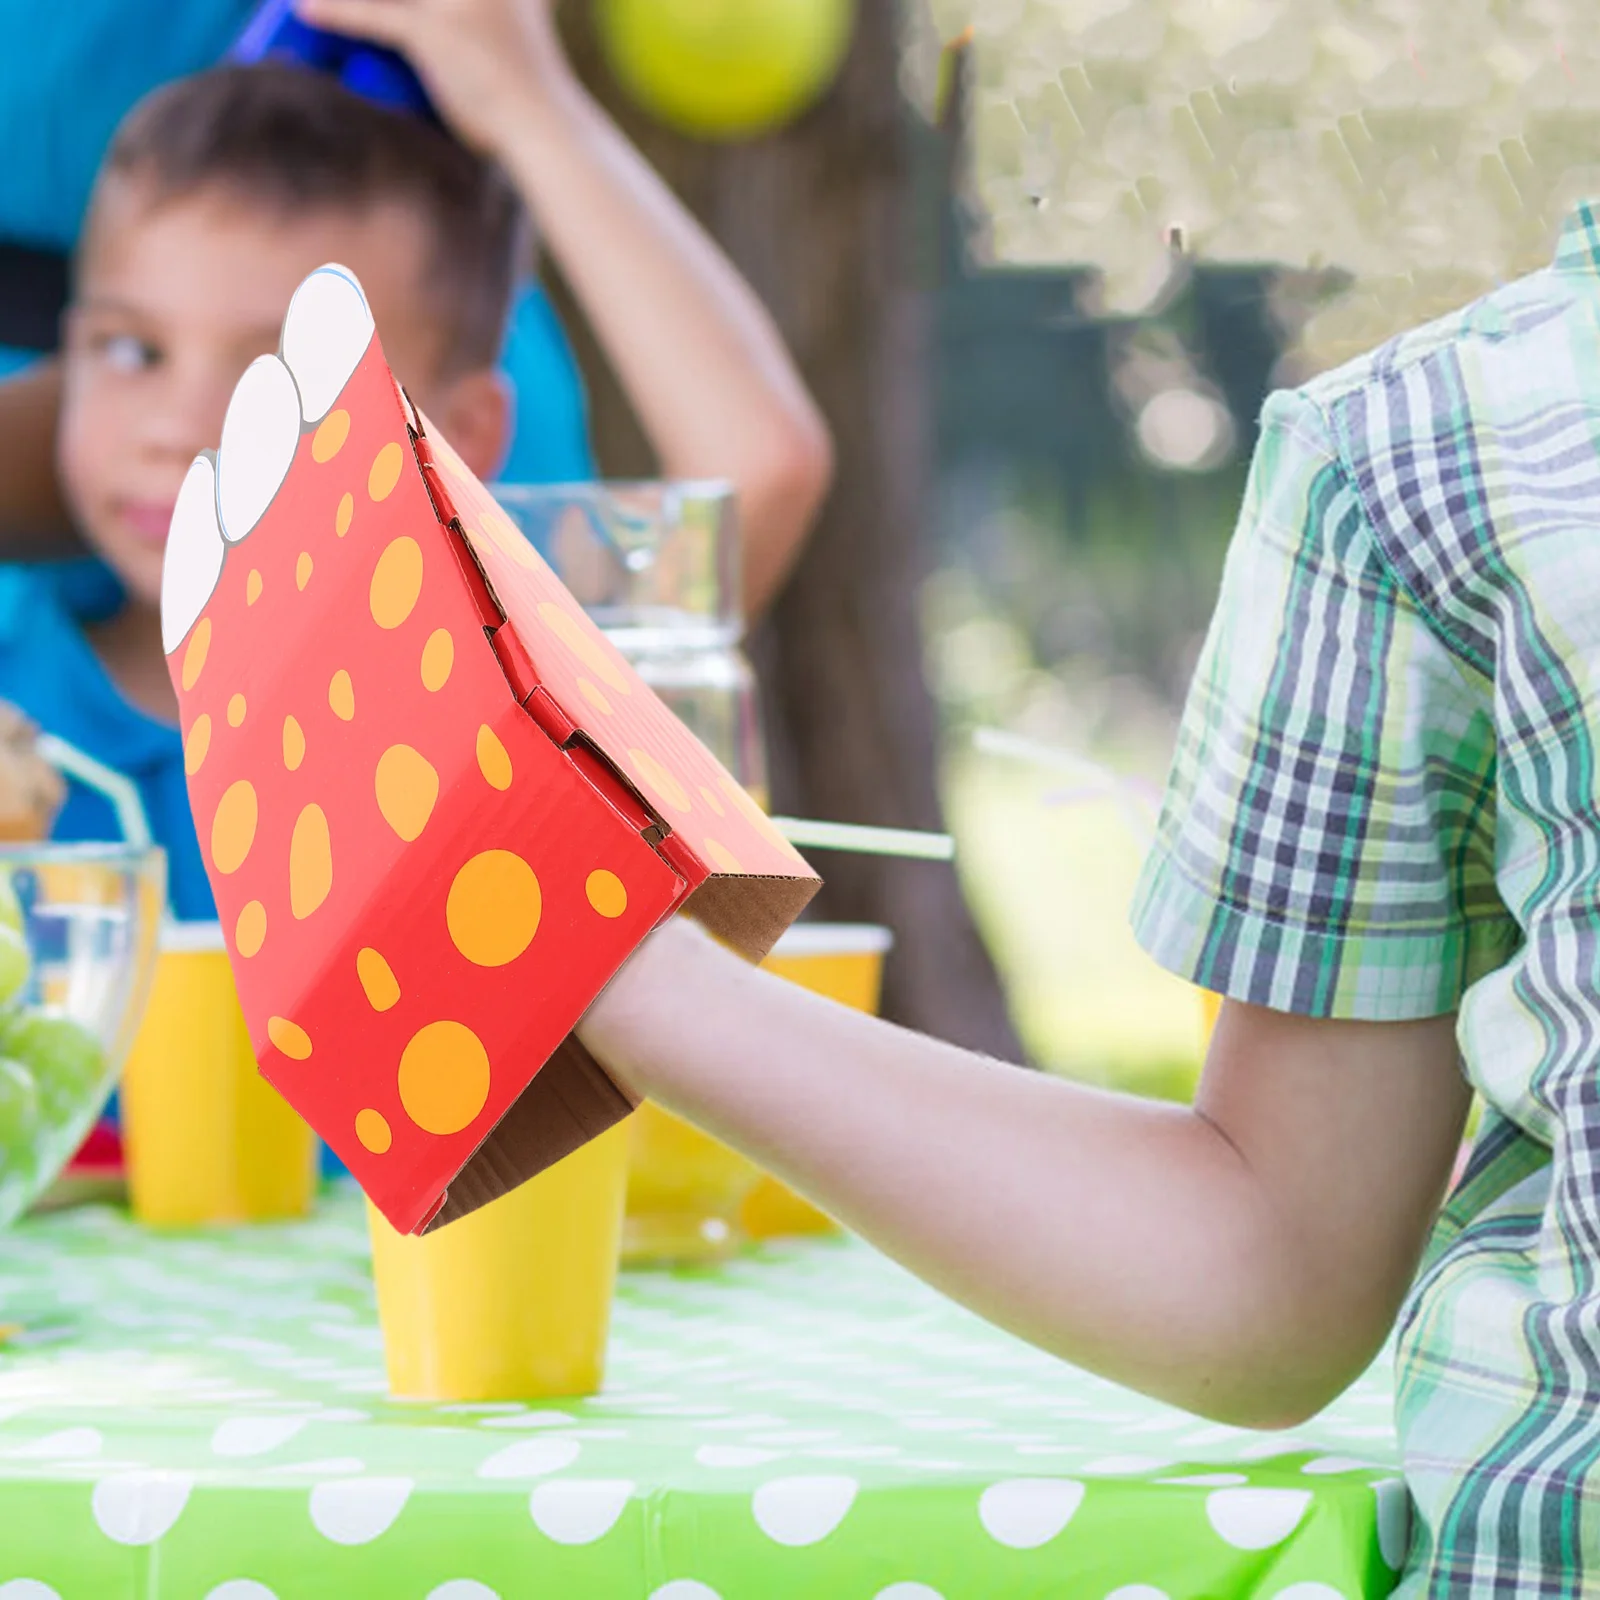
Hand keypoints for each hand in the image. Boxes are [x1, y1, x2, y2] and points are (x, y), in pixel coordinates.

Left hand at [293, 0, 572, 155]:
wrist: (547, 129)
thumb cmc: (527, 88)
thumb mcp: (511, 22)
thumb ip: (479, 10)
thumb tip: (442, 16)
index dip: (399, 0)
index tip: (397, 11)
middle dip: (387, 4)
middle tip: (336, 9)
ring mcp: (456, 2)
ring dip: (347, 1)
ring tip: (304, 2)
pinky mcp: (435, 33)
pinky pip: (374, 16)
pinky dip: (337, 14)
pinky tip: (307, 11)